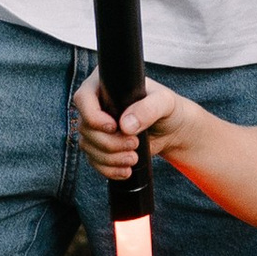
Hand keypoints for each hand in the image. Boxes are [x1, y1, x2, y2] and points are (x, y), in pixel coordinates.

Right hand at [73, 68, 180, 182]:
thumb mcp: (164, 102)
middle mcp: (96, 105)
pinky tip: (125, 170)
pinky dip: (109, 169)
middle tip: (134, 144)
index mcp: (105, 85)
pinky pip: (94, 161)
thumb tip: (126, 125)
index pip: (84, 98)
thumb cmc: (167, 108)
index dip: (94, 116)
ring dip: (110, 158)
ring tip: (133, 157)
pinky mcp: (100, 146)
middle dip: (110, 142)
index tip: (114, 127)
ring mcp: (96, 127)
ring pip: (88, 146)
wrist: (172, 129)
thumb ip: (148, 108)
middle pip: (85, 127)